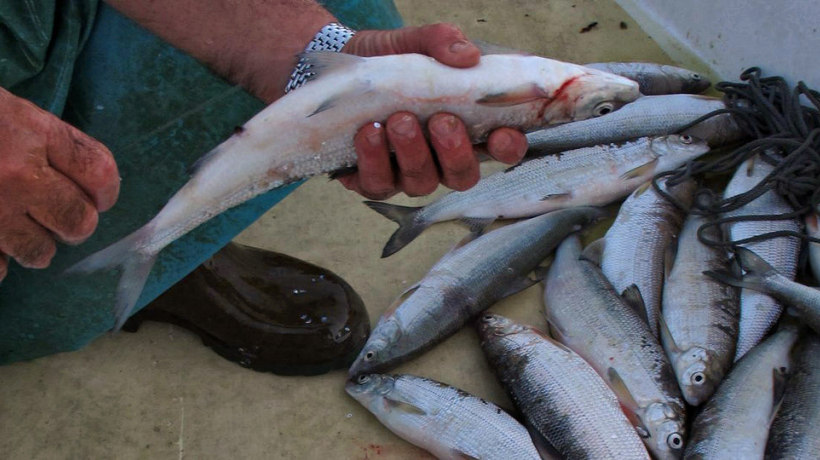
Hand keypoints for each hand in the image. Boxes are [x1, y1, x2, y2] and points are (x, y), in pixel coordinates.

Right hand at [0, 88, 119, 280]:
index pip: (101, 172)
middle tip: (58, 217)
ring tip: (13, 227)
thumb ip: (43, 141)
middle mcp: (17, 175)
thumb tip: (82, 181)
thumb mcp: (3, 109)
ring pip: (40, 253)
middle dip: (74, 223)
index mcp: (31, 133)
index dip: (107, 190)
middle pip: (79, 221)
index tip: (100, 196)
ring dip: (34, 246)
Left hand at [339, 23, 528, 198]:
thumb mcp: (416, 43)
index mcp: (466, 129)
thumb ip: (443, 41)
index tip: (501, 134)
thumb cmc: (390, 63)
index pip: (501, 149)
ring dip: (413, 152)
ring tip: (398, 120)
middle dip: (454, 152)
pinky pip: (378, 183)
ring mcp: (407, 173)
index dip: (507, 148)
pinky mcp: (372, 179)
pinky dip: (374, 160)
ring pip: (421, 182)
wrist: (341, 70)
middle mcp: (441, 159)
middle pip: (462, 176)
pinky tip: (369, 132)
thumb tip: (467, 55)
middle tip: (440, 121)